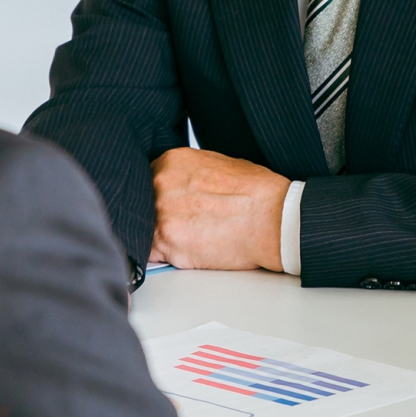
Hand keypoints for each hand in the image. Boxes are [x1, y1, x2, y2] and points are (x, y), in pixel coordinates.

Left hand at [149, 147, 287, 270]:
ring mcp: (162, 216)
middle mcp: (161, 185)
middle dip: (156, 213)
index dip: (156, 193)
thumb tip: (181, 183)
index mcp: (172, 161)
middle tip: (179, 220)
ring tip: (186, 236)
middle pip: (142, 203)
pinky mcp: (168, 245)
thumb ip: (190, 172)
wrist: (273, 219)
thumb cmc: (257, 192)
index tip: (167, 202)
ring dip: (158, 234)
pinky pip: (149, 252)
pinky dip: (160, 254)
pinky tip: (181, 250)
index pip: (147, 178)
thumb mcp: (220, 163)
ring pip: (144, 228)